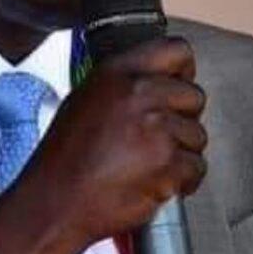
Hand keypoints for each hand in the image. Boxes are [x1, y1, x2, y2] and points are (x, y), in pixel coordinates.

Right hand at [0, 37, 206, 253]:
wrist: (55, 203)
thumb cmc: (63, 161)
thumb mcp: (84, 100)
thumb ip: (123, 86)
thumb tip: (156, 83)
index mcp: (116, 73)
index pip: (175, 50)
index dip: (183, 72)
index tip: (178, 87)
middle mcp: (138, 93)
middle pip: (194, 96)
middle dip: (183, 119)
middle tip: (160, 137)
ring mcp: (156, 127)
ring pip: (197, 135)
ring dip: (181, 153)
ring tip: (149, 165)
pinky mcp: (167, 161)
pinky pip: (196, 167)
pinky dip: (182, 180)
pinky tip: (155, 182)